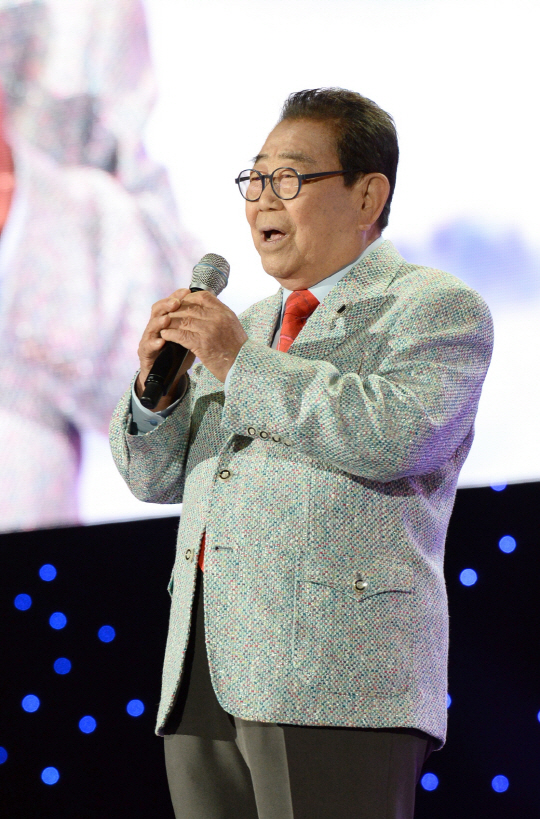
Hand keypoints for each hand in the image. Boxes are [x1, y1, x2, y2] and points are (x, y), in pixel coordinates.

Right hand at [136, 289, 195, 410]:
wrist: (166, 375)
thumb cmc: (179, 353)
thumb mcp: (190, 336)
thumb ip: (195, 323)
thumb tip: (211, 307)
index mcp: (166, 319)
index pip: (169, 303)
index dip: (177, 296)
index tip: (186, 290)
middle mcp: (155, 327)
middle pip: (158, 310)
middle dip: (167, 305)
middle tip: (176, 301)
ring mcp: (148, 339)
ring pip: (151, 326)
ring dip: (159, 322)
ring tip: (167, 319)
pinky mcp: (145, 353)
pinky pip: (147, 347)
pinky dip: (154, 344)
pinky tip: (161, 342)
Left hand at [161, 289, 247, 382]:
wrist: (242, 366)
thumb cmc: (237, 349)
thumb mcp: (232, 325)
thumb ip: (219, 315)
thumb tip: (204, 309)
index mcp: (224, 312)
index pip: (203, 296)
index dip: (188, 298)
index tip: (180, 303)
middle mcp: (217, 318)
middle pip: (189, 308)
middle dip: (175, 311)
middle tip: (166, 315)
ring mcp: (209, 330)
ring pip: (182, 320)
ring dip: (170, 323)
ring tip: (163, 325)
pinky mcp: (201, 344)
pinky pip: (180, 335)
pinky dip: (170, 334)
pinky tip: (165, 335)